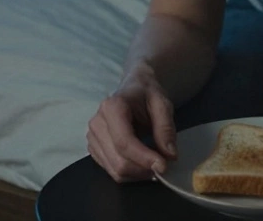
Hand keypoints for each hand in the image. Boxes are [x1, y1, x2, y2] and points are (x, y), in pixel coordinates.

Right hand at [87, 64, 177, 182]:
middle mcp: (97, 123)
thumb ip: (166, 129)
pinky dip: (130, 173)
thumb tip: (169, 155)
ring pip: (115, 170)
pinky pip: (111, 171)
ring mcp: (92, 137)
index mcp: (112, 107)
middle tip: (163, 166)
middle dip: (143, 169)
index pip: (124, 142)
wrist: (133, 88)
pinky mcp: (94, 148)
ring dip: (138, 174)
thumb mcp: (163, 105)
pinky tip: (142, 163)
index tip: (163, 166)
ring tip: (154, 163)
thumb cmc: (147, 95)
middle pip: (118, 161)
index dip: (144, 158)